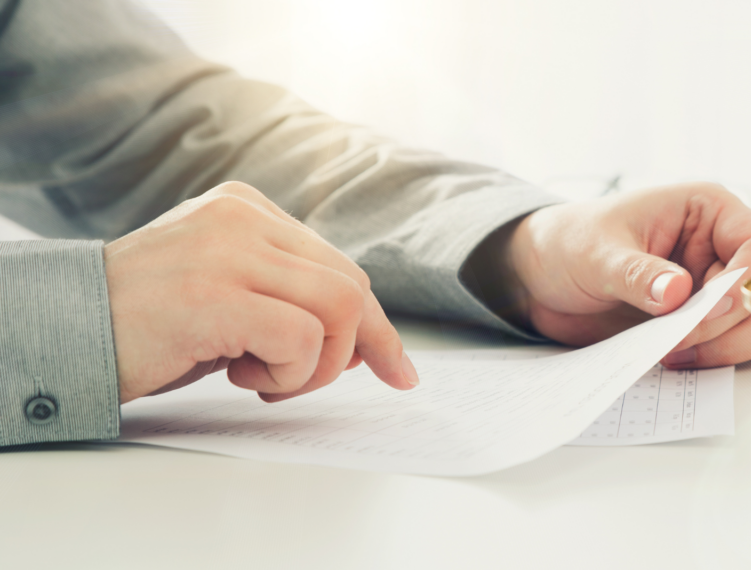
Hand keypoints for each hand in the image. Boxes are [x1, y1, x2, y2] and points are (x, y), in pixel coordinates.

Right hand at [105, 182, 418, 403]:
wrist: (61, 333)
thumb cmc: (147, 327)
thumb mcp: (229, 297)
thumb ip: (290, 301)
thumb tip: (365, 343)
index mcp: (248, 210)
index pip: (341, 267)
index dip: (375, 325)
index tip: (397, 368)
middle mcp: (243, 217)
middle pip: (352, 286)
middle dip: (353, 350)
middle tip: (304, 383)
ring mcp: (228, 249)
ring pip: (340, 309)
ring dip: (316, 367)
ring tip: (262, 379)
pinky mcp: (215, 292)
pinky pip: (303, 337)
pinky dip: (289, 375)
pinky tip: (240, 378)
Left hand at [502, 183, 750, 367]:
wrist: (543, 279)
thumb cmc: (571, 244)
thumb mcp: (597, 253)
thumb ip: (639, 274)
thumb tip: (679, 294)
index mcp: (708, 211)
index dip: (743, 284)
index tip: (705, 311)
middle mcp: (723, 251)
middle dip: (732, 328)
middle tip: (678, 343)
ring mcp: (719, 292)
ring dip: (733, 351)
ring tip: (675, 356)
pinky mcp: (708, 327)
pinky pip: (743, 350)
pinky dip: (726, 364)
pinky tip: (680, 363)